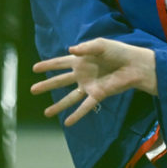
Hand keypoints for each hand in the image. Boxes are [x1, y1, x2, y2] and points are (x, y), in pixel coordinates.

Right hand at [31, 38, 155, 125]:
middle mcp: (82, 74)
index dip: (47, 65)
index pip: (60, 63)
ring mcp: (89, 86)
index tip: (34, 68)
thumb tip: (70, 50)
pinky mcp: (98, 95)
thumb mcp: (101, 44)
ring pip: (70, 97)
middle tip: (32, 90)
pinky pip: (85, 106)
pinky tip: (67, 123)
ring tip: (46, 113)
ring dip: (58, 105)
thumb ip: (85, 47)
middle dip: (46, 85)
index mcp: (81, 60)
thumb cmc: (119, 52)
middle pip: (60, 81)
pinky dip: (76, 115)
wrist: (134, 65)